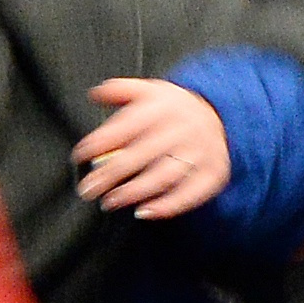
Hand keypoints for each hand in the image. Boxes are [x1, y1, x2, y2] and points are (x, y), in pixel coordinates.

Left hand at [72, 76, 231, 218]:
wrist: (222, 116)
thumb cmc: (175, 109)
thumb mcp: (151, 91)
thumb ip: (121, 90)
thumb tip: (95, 94)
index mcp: (165, 107)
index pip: (128, 125)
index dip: (102, 141)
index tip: (81, 155)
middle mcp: (184, 129)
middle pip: (142, 153)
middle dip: (111, 173)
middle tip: (89, 188)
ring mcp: (200, 153)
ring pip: (164, 175)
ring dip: (135, 192)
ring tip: (111, 201)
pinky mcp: (212, 174)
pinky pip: (190, 194)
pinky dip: (167, 206)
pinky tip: (144, 212)